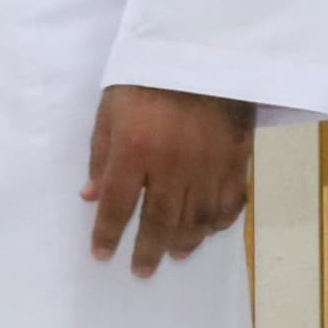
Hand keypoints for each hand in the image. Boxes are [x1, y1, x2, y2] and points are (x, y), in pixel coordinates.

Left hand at [82, 84, 253, 277]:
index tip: (101, 255)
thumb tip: (90, 196)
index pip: (117, 204)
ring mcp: (208, 166)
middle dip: (147, 249)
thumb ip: (100, 156)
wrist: (206, 55)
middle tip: (140, 271)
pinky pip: (230, 202)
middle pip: (159, 220)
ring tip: (175, 255)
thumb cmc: (146, 81)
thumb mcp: (110, 112)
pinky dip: (220, 221)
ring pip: (197, 217)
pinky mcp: (236, 161)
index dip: (107, 233)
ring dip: (185, 241)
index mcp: (134, 151)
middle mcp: (171, 166)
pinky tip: (208, 231)